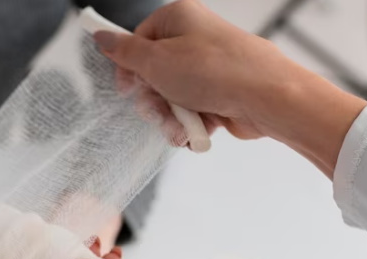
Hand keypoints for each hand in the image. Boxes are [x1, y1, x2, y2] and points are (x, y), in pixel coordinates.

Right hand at [93, 0, 366, 175]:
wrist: (266, 97)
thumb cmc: (216, 72)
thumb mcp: (156, 60)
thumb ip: (124, 51)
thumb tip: (100, 35)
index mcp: (177, 19)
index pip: (136, 42)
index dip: (129, 70)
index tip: (128, 89)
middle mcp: (192, 41)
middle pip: (151, 76)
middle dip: (153, 102)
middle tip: (160, 110)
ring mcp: (206, 69)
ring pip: (170, 99)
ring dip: (170, 119)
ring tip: (182, 127)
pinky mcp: (217, 94)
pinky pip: (189, 112)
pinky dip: (189, 125)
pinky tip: (197, 130)